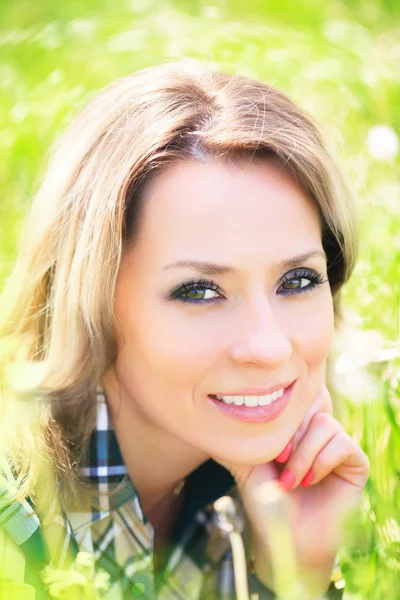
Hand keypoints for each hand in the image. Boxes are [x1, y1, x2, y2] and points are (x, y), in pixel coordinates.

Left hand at [218, 385, 369, 595]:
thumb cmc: (265, 501)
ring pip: (324, 423)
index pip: (296, 394)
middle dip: (290, 433)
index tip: (269, 448)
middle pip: (311, 401)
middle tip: (278, 460)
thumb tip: (198, 416)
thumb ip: (232, 435)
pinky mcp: (356, 463)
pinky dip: (321, 461)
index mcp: (297, 426)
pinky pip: (342, 443)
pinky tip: (309, 482)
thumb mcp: (245, 460)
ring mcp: (338, 445)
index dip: (281, 415)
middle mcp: (319, 431)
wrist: (285, 539)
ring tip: (290, 479)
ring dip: (302, 454)